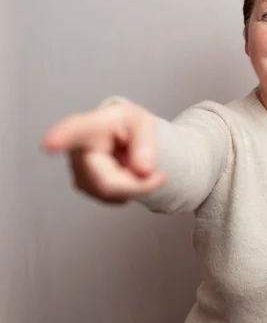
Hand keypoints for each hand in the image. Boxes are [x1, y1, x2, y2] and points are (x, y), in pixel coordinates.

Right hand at [42, 100, 165, 203]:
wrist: (122, 138)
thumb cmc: (129, 126)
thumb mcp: (145, 125)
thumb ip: (146, 144)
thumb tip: (142, 170)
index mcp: (92, 126)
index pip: (76, 131)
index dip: (62, 138)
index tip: (50, 143)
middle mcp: (75, 148)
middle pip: (107, 181)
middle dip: (138, 183)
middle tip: (159, 176)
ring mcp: (77, 170)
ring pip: (111, 192)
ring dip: (134, 185)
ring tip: (134, 166)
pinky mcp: (83, 185)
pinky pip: (113, 198)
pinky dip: (128, 191)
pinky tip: (125, 174)